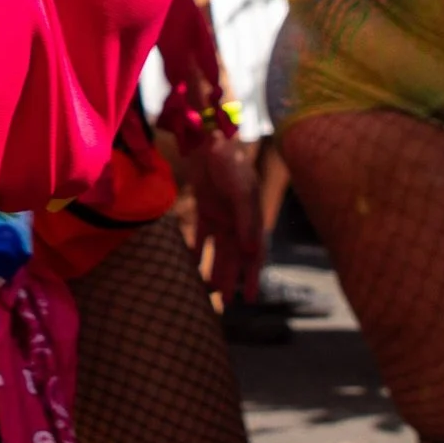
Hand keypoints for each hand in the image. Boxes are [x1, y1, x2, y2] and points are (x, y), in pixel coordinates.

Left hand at [181, 120, 264, 301]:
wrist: (208, 138)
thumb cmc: (229, 162)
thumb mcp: (240, 191)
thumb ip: (246, 220)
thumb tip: (252, 252)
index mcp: (251, 218)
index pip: (254, 254)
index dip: (252, 276)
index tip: (250, 299)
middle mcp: (237, 221)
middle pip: (235, 256)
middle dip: (231, 279)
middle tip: (224, 304)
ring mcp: (221, 216)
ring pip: (218, 250)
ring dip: (215, 267)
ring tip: (208, 290)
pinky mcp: (204, 209)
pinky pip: (200, 235)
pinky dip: (196, 250)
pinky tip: (189, 265)